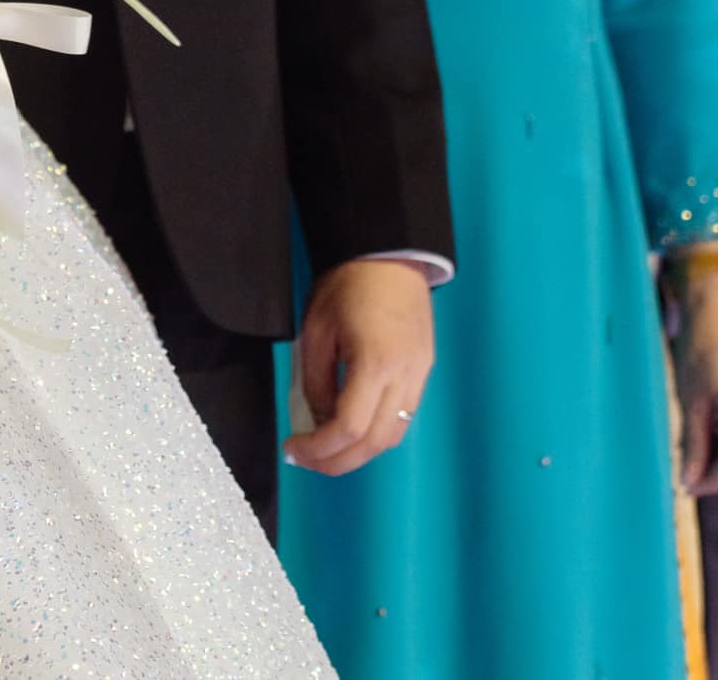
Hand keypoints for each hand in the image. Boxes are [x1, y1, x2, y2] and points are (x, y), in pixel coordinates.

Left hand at [283, 259, 435, 476]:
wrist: (389, 257)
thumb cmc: (347, 286)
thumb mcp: (316, 331)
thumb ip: (315, 381)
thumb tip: (318, 420)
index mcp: (375, 364)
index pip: (349, 427)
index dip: (319, 447)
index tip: (293, 447)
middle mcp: (405, 377)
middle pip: (375, 442)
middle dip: (337, 461)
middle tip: (306, 460)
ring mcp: (420, 376)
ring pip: (393, 435)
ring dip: (359, 452)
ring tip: (325, 450)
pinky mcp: (424, 371)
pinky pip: (403, 417)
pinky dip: (376, 433)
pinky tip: (351, 429)